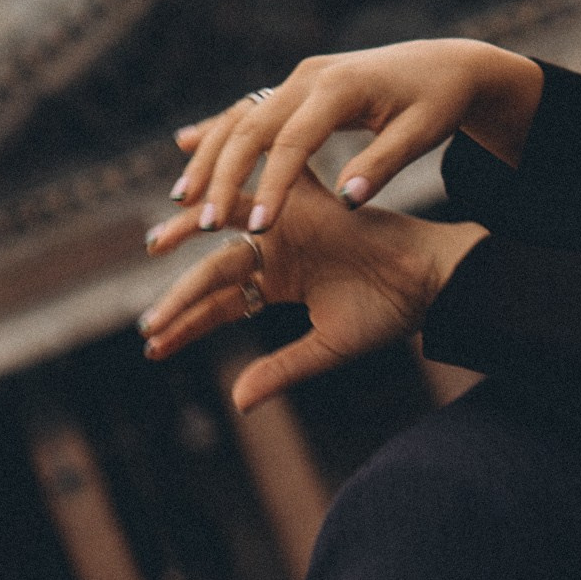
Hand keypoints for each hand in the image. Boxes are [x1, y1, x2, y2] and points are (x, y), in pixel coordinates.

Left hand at [140, 166, 487, 408]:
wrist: (431, 282)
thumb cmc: (388, 313)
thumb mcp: (325, 349)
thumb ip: (280, 369)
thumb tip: (237, 401)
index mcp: (281, 281)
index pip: (222, 303)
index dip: (187, 323)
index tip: (153, 348)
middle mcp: (279, 247)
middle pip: (217, 266)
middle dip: (180, 292)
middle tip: (149, 317)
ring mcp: (292, 222)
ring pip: (228, 218)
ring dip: (190, 226)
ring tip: (156, 244)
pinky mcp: (310, 199)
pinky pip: (271, 181)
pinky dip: (242, 178)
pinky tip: (207, 178)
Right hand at [170, 40, 542, 232]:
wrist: (447, 63)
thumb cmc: (439, 101)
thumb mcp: (423, 134)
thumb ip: (383, 165)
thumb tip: (349, 202)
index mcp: (341, 88)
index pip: (294, 141)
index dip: (272, 186)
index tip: (258, 228)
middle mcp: (311, 76)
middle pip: (252, 128)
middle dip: (224, 176)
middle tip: (204, 225)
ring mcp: (300, 77)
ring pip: (241, 116)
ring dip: (210, 155)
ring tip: (182, 200)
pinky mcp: (298, 83)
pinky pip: (250, 108)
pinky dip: (220, 129)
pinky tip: (185, 146)